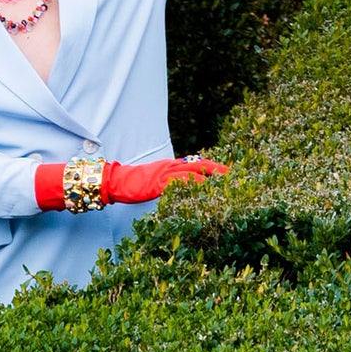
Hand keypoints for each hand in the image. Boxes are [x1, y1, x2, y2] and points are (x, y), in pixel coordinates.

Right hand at [102, 158, 227, 204]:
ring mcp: (166, 173)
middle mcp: (171, 166)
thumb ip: (171, 182)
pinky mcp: (159, 183)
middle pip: (199, 164)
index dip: (212, 166)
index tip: (227, 171)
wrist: (118, 182)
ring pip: (192, 172)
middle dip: (217, 169)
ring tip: (224, 182)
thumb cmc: (137, 184)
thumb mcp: (158, 181)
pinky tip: (202, 188)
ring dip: (209, 176)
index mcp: (172, 165)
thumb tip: (184, 188)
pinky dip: (192, 184)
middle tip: (233, 174)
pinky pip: (179, 182)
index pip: (196, 163)